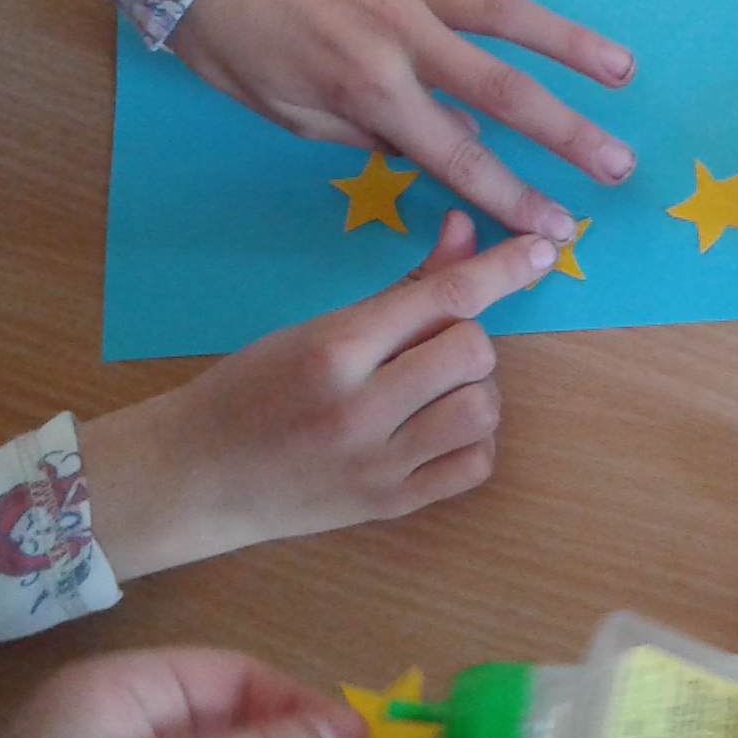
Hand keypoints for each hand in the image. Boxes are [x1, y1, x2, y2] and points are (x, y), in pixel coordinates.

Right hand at [80, 209, 551, 577]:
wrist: (196, 476)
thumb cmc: (252, 388)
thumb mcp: (316, 327)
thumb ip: (402, 288)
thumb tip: (467, 231)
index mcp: (334, 350)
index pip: (443, 298)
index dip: (503, 268)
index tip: (542, 249)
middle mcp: (360, 409)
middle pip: (473, 351)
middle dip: (464, 338)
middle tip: (425, 348)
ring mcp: (378, 465)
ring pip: (483, 410)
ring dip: (471, 390)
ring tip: (430, 391)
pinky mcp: (391, 506)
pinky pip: (475, 465)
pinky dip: (469, 441)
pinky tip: (432, 430)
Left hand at [171, 0, 636, 241]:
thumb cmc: (235, 45)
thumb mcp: (288, 115)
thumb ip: (369, 134)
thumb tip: (443, 144)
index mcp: (372, 89)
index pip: (460, 158)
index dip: (515, 197)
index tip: (559, 227)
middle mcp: (405, 35)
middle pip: (504, 91)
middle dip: (568, 134)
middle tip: (619, 165)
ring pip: (508, 12)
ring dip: (570, 42)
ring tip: (621, 71)